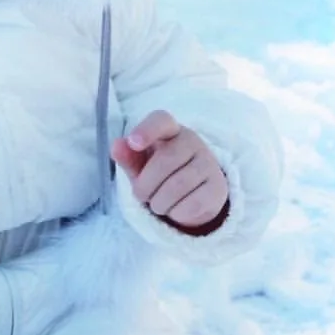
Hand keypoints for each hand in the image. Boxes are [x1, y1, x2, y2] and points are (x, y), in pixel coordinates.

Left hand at [111, 109, 229, 234]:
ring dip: (159, 202)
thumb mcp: (141, 166)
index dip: (147, 130)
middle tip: (142, 195)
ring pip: (178, 186)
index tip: (133, 143)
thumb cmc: (160, 174)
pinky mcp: (218, 187)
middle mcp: (192, 142)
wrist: (193, 195)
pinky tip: (176, 209)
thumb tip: (116, 145)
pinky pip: (192, 204)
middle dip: (146, 185)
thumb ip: (128, 156)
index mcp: (170, 130)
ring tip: (158, 204)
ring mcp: (208, 163)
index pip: (161, 121)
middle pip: (165, 161)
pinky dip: (177, 213)